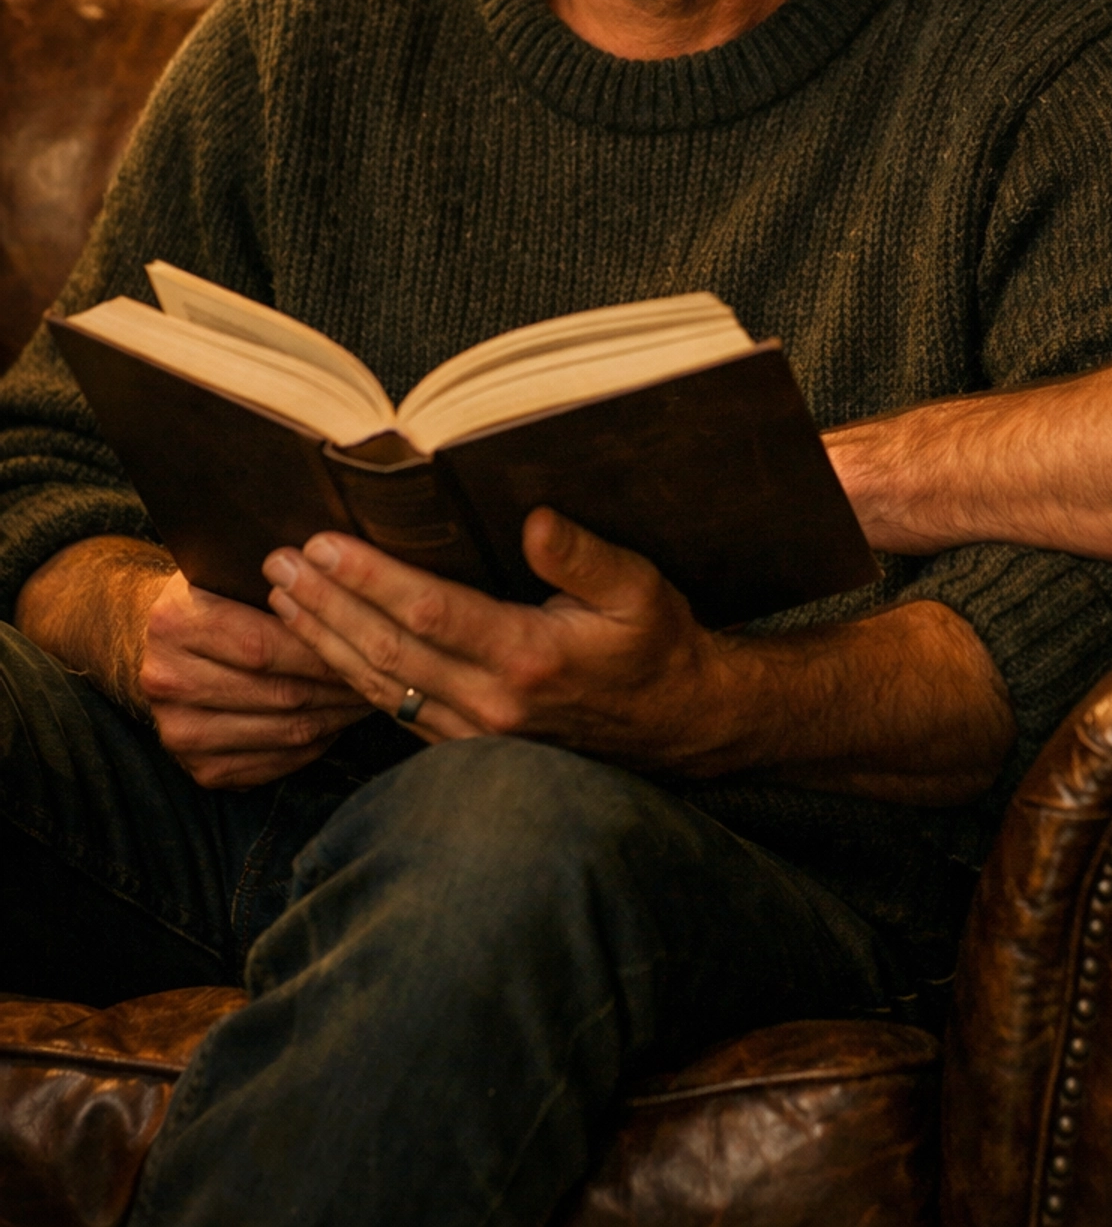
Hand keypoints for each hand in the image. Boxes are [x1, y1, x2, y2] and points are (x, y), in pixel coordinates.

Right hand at [15, 536, 368, 789]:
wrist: (149, 640)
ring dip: (339, 716)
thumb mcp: (228, 567)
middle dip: (344, 684)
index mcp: (173, 623)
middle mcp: (165, 681)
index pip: (266, 644)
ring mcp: (177, 732)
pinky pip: (276, 764)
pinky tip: (341, 720)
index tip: (376, 636)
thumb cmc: (211, 594)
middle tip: (392, 671)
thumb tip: (350, 574)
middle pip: (281, 692)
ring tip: (376, 693)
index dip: (326, 643)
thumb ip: (278, 575)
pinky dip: (317, 745)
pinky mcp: (196, 769)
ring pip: (285, 732)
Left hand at [264, 508, 736, 772]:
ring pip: (382, 688)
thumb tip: (533, 520)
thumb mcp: (638, 589)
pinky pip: (398, 713)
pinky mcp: (471, 747)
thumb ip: (584, 556)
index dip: (369, 578)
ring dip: (326, 641)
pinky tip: (326, 647)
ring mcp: (477, 735)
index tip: (323, 544)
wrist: (677, 725)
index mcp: (528, 658)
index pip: (428, 612)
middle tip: (278, 562)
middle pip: (387, 652)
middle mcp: (493, 704)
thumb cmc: (656, 645)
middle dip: (326, 604)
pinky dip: (352, 678)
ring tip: (283, 597)